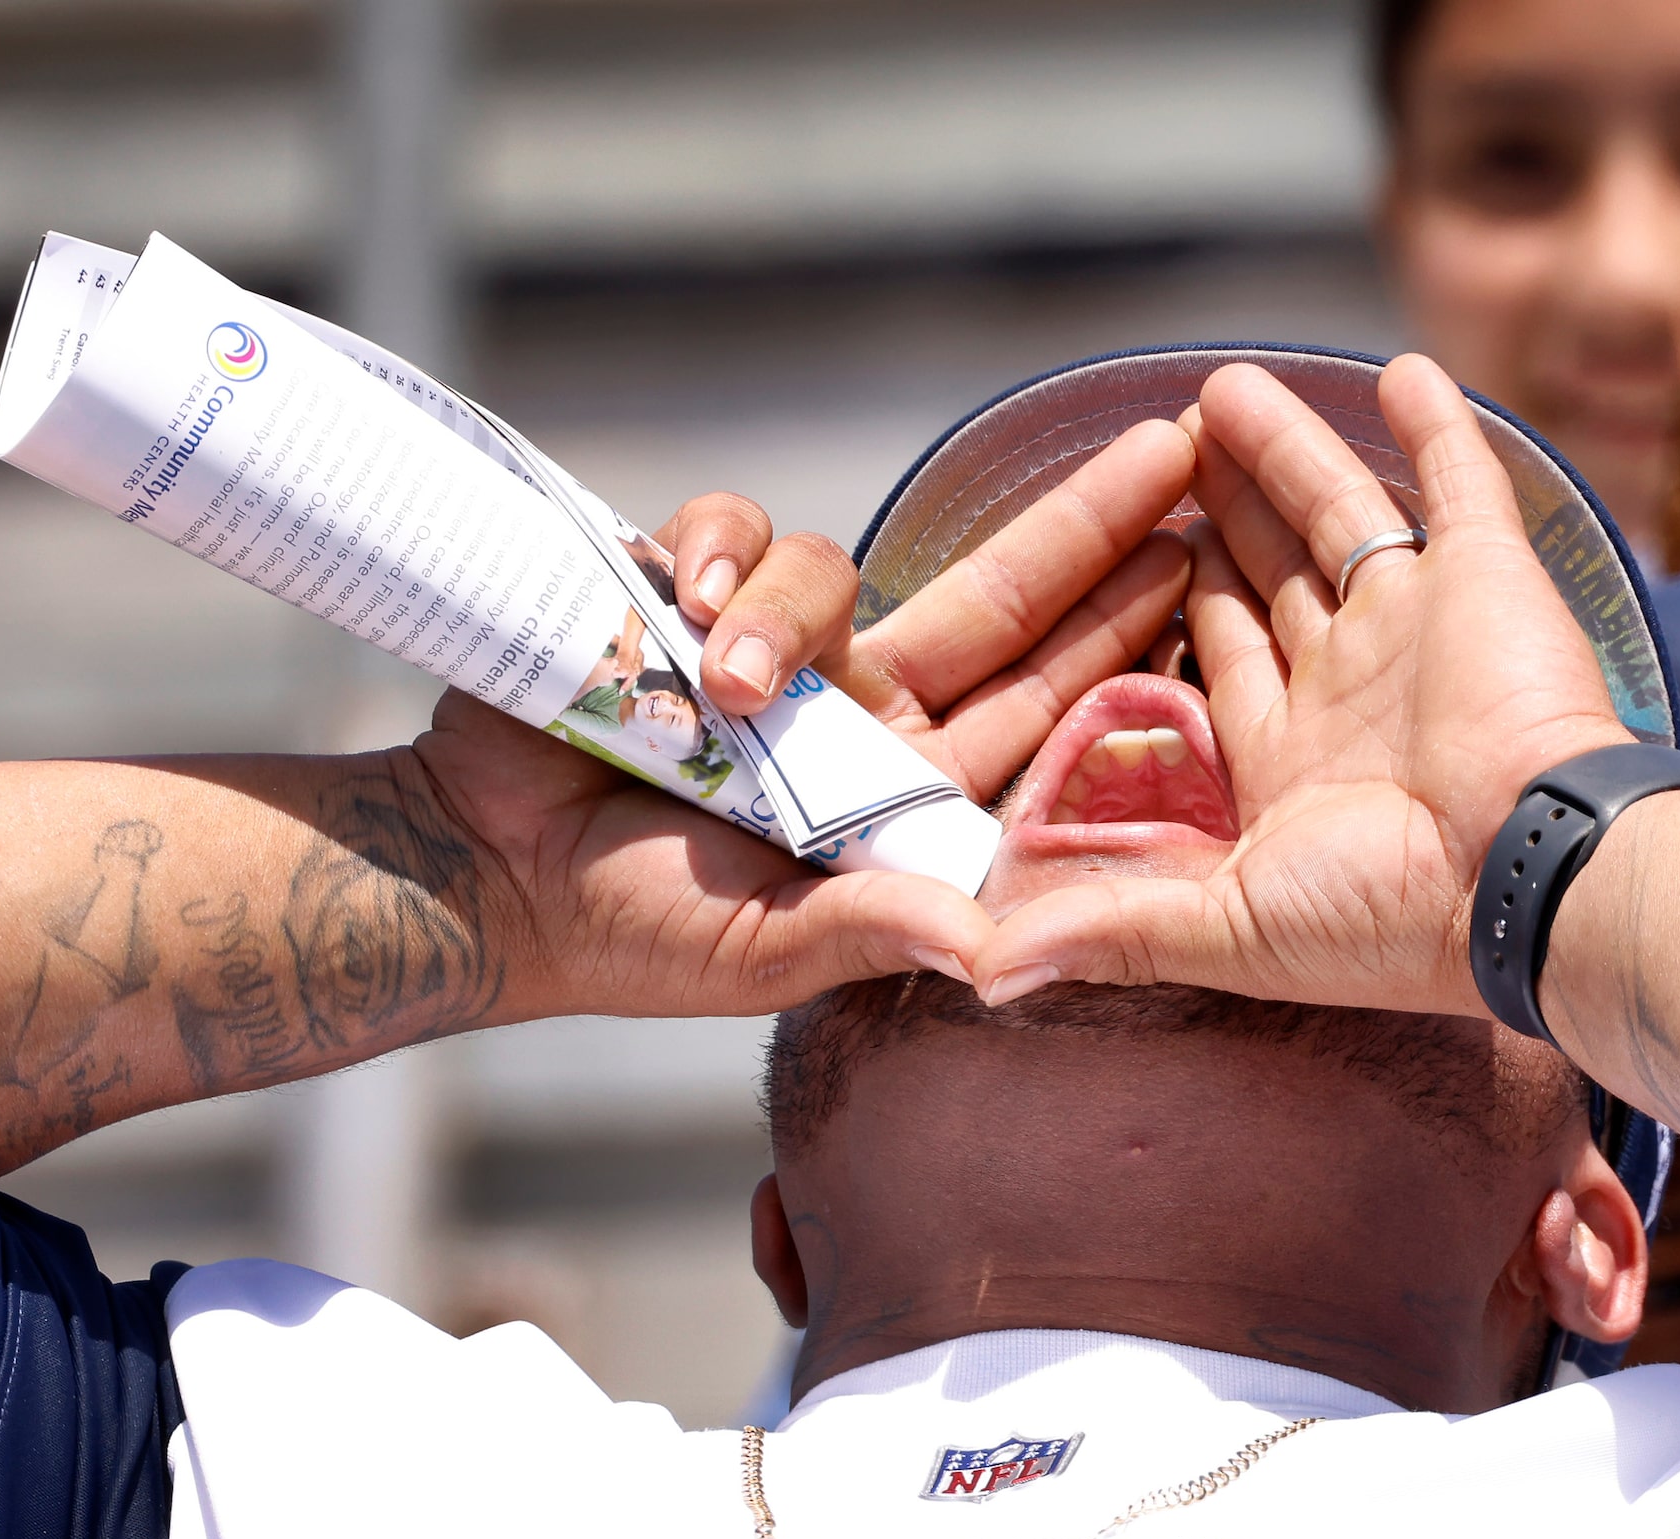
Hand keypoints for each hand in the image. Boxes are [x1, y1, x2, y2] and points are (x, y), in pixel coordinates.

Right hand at [410, 427, 1195, 1020]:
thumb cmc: (628, 936)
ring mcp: (770, 650)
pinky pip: (726, 532)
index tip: (1197, 553)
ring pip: (835, 566)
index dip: (1114, 630)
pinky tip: (675, 602)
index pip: (1036, 701)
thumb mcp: (763, 953)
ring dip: (789, 608)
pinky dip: (711, 555)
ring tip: (716, 674)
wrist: (482, 876)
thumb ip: (871, 933)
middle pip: (995, 598)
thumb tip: (990, 952)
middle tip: (1174, 445)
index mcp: (896, 793)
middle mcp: (852, 712)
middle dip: (1080, 524)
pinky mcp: (674, 596)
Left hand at [972, 356, 1629, 1014]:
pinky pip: (1462, 485)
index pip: (1213, 654)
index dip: (1172, 601)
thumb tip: (983, 979)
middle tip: (1174, 439)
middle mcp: (1352, 684)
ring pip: (1340, 510)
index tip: (1128, 545)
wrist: (1526, 884)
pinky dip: (1437, 428)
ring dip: (1289, 450)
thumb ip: (1110, 931)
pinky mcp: (1488, 577)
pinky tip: (1402, 368)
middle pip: (1268, 569)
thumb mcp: (1223, 928)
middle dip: (1221, 507)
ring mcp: (1421, 625)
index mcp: (1287, 757)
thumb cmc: (1383, 918)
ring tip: (1227, 388)